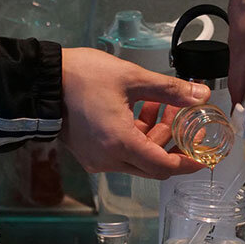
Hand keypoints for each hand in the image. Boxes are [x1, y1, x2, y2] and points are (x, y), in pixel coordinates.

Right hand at [59, 48, 210, 178]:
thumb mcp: (132, 78)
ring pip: (138, 158)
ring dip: (154, 136)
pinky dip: (136, 137)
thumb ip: (170, 90)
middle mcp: (108, 159)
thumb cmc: (82, 77)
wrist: (41, 81)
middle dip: (173, 145)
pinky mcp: (90, 154)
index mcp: (120, 144)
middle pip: (153, 165)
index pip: (164, 166)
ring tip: (164, 105)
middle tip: (187, 122)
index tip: (203, 156)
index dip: (187, 163)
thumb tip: (200, 94)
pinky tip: (143, 110)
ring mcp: (97, 159)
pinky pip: (121, 153)